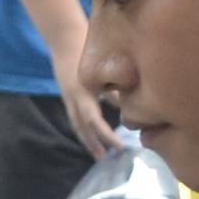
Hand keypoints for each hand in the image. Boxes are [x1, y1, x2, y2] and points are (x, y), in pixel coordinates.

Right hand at [53, 43, 120, 159]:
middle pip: (82, 128)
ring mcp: (68, 98)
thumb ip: (117, 88)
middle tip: (106, 159)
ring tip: (99, 154)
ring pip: (78, 125)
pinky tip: (95, 136)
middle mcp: (73, 99)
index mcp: (83, 93)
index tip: (120, 147)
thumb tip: (134, 107)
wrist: (64, 39)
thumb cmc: (89, 50)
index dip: (107, 135)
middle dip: (93, 144)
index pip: (95, 121)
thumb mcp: (105, 70)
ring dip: (88, 140)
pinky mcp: (69, 96)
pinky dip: (86, 129)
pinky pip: (78, 117)